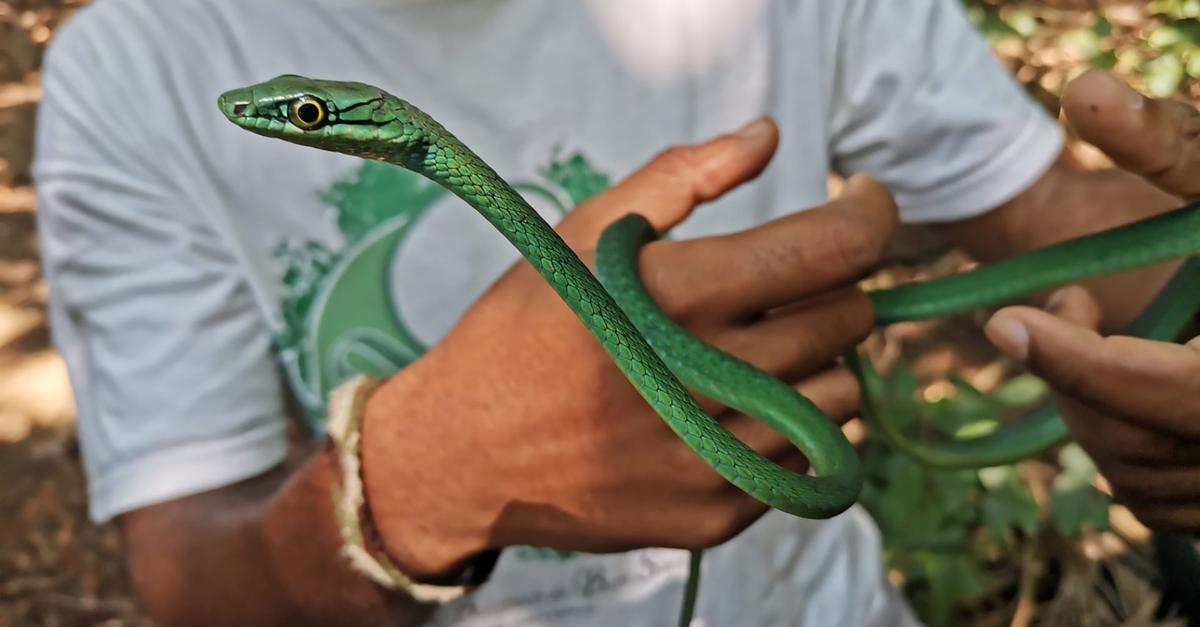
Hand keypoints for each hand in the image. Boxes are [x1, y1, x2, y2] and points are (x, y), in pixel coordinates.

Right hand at [360, 119, 898, 576]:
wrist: (461, 453)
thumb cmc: (523, 330)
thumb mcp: (583, 234)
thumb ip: (681, 176)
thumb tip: (766, 136)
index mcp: (676, 296)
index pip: (834, 249)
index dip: (869, 214)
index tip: (861, 204)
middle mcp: (704, 380)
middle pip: (849, 320)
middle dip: (832, 288)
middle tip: (781, 287)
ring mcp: (712, 457)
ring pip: (843, 395)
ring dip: (815, 364)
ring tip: (751, 355)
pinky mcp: (713, 514)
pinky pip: (809, 462)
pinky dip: (789, 429)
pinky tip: (732, 411)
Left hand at [986, 70, 1199, 530]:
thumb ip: (1176, 145)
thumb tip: (1082, 91)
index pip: (1161, 388)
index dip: (1075, 359)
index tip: (1004, 320)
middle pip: (1137, 443)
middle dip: (1078, 376)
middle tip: (1066, 308)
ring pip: (1139, 478)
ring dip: (1095, 409)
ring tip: (1102, 336)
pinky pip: (1160, 501)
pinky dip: (1127, 445)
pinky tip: (1134, 387)